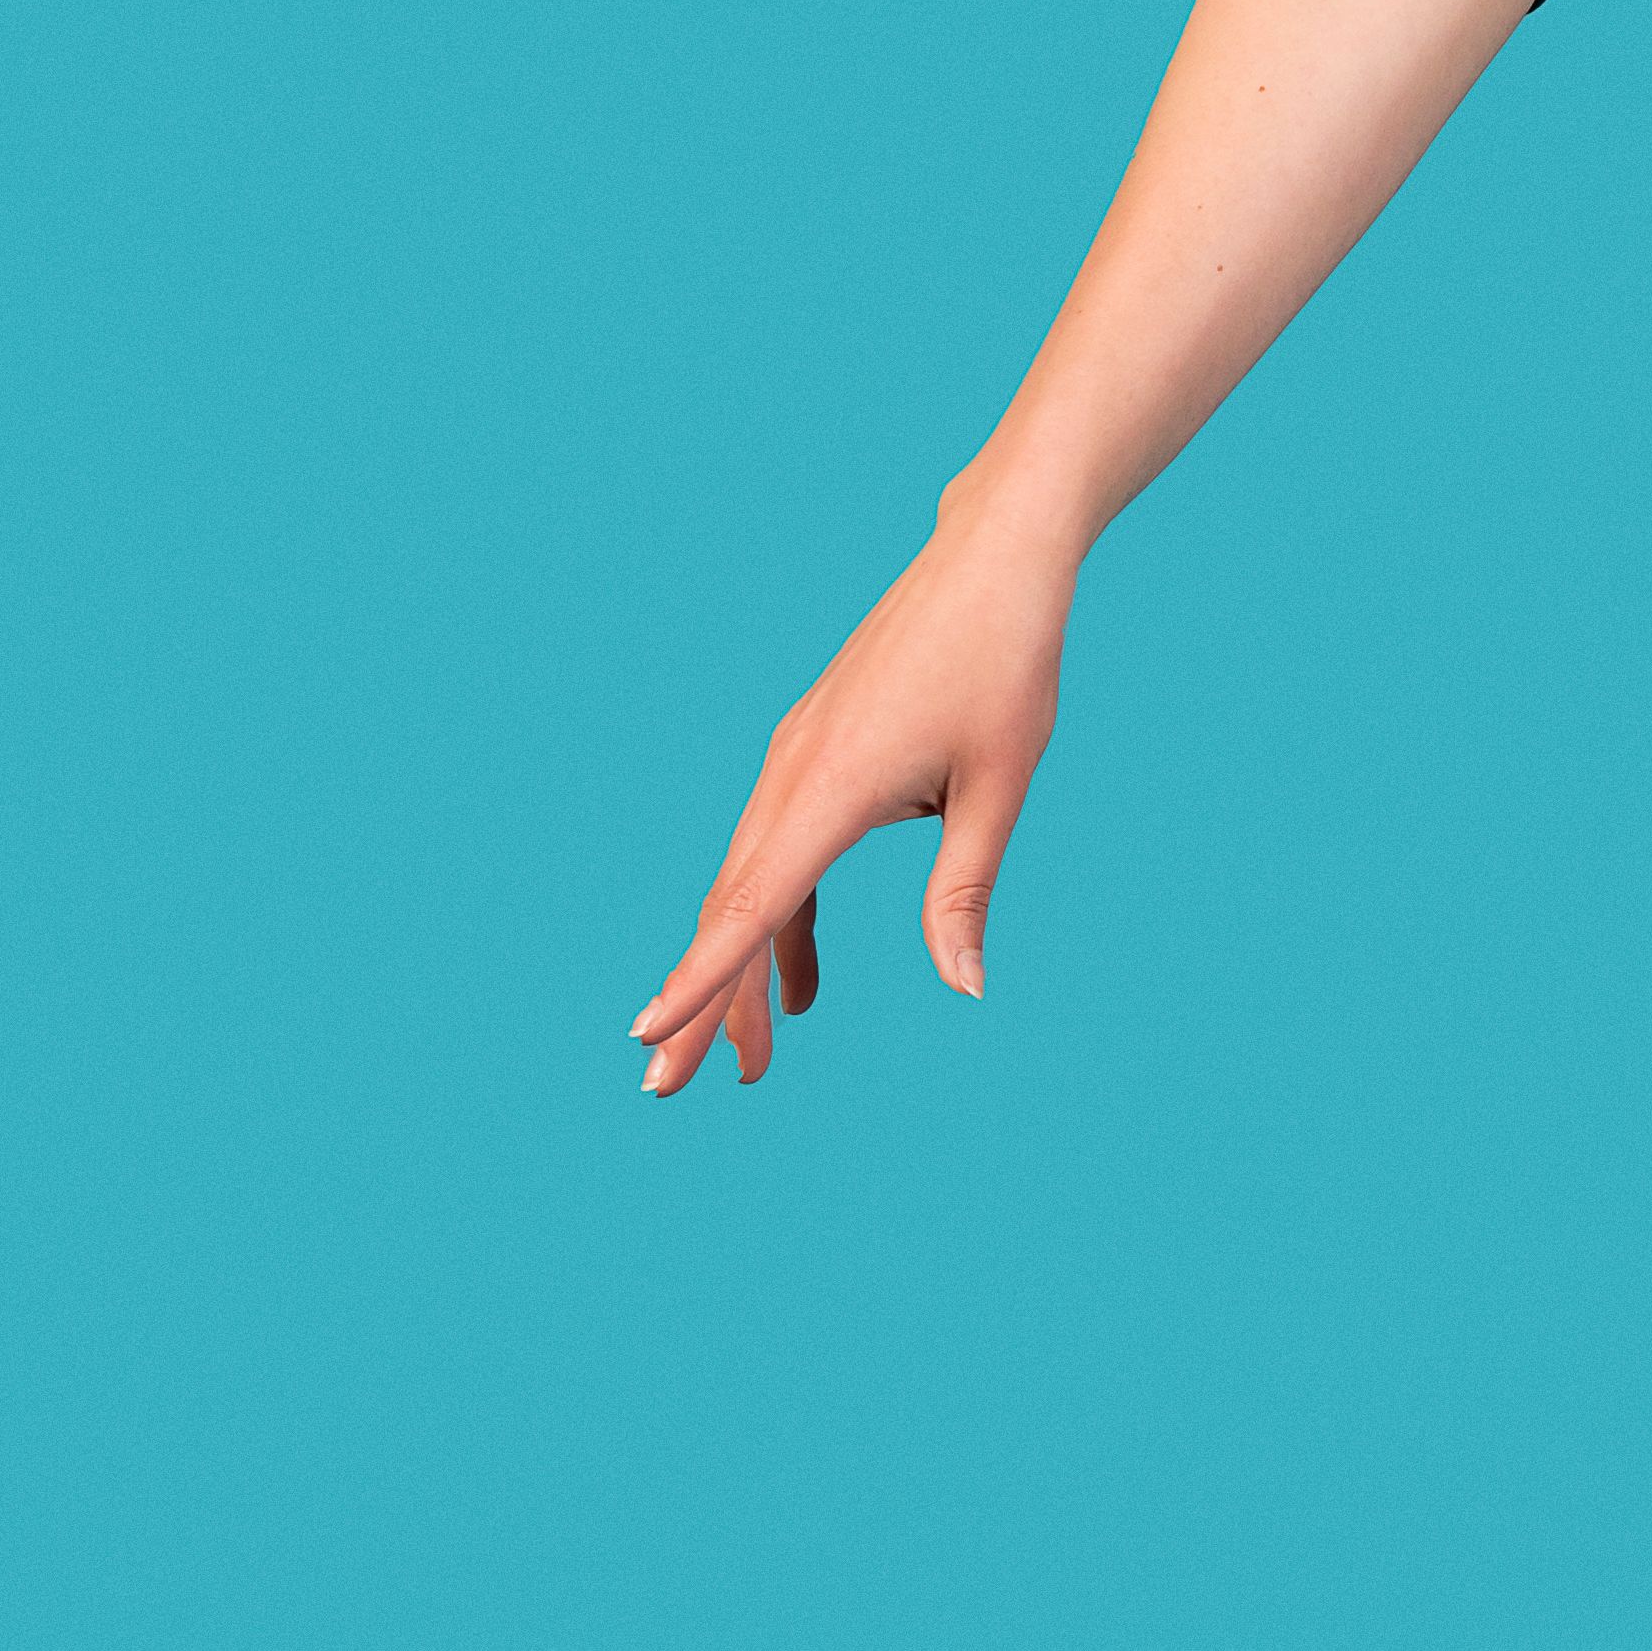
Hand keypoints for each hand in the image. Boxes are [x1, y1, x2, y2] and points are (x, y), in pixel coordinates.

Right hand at [632, 479, 1074, 1099]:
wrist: (992, 560)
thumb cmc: (1006, 666)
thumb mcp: (999, 787)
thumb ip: (964, 892)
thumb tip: (966, 990)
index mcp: (832, 786)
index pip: (754, 904)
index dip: (699, 977)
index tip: (645, 1034)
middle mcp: (795, 773)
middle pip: (732, 906)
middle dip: (700, 1001)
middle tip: (668, 1090)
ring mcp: (797, 758)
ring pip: (750, 882)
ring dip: (743, 969)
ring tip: (750, 1061)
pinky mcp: (813, 750)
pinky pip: (780, 850)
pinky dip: (781, 919)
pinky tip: (800, 983)